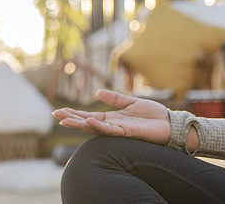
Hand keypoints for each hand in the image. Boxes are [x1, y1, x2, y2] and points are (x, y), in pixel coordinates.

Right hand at [52, 89, 171, 145]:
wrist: (169, 123)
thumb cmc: (152, 115)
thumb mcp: (131, 102)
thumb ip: (115, 99)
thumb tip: (98, 92)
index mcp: (112, 118)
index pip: (89, 116)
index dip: (75, 114)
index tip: (59, 111)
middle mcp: (113, 125)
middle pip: (88, 123)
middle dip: (72, 120)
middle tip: (56, 116)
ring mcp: (119, 130)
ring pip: (96, 128)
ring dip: (81, 124)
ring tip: (66, 120)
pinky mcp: (128, 132)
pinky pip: (111, 130)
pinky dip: (99, 126)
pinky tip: (89, 121)